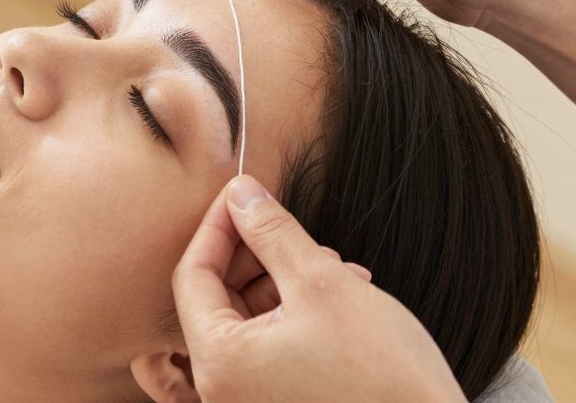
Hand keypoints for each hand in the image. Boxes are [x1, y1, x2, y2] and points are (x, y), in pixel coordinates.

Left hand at [173, 175, 466, 402]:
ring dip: (281, 281)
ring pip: (246, 318)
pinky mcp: (275, 402)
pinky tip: (339, 294)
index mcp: (219, 361)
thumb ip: (271, 232)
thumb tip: (240, 194)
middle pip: (216, 298)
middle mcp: (222, 389)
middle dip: (255, 255)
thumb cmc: (383, 371)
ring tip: (332, 264)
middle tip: (289, 229)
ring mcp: (248, 400)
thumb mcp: (321, 282)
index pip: (192, 276)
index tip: (242, 196)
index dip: (217, 227)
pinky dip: (293, 313)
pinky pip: (266, 345)